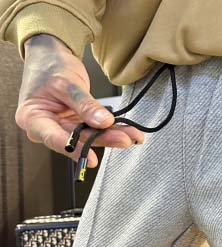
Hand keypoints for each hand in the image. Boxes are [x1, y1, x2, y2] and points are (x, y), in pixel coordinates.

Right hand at [15, 34, 143, 167]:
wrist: (51, 57)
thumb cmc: (50, 67)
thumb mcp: (66, 83)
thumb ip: (84, 104)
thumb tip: (103, 122)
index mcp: (33, 118)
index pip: (53, 138)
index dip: (74, 150)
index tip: (92, 159)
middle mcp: (48, 128)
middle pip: (77, 139)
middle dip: (103, 139)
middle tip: (124, 140)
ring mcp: (64, 128)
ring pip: (90, 136)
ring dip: (112, 136)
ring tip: (132, 136)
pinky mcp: (78, 125)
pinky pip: (96, 129)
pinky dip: (113, 130)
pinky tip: (129, 132)